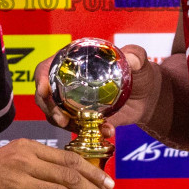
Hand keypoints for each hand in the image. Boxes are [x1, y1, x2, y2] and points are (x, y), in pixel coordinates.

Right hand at [34, 45, 162, 133]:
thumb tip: (132, 60)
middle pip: (45, 96)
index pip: (46, 68)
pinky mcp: (82, 120)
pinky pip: (75, 129)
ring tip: (87, 128)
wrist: (148, 97)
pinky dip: (86, 133)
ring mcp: (73, 103)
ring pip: (56, 115)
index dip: (40, 79)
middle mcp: (67, 83)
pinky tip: (107, 131)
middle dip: (49, 108)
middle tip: (62, 120)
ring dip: (67, 124)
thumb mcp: (139, 60)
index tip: (43, 90)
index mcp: (73, 62)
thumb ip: (137, 55)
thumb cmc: (140, 72)